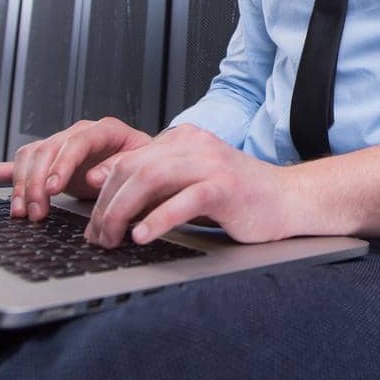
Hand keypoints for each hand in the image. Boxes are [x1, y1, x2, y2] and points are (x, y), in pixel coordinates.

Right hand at [0, 117, 153, 220]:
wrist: (145, 162)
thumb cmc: (146, 163)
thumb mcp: (145, 164)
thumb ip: (121, 168)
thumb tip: (95, 177)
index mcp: (104, 130)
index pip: (77, 142)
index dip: (63, 164)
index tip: (54, 188)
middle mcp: (76, 133)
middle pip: (46, 151)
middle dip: (37, 184)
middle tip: (36, 212)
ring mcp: (57, 146)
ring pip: (29, 158)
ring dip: (20, 186)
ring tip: (21, 212)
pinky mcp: (45, 163)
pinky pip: (13, 163)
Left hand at [84, 124, 298, 247]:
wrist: (288, 199)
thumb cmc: (240, 197)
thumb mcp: (191, 183)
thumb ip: (157, 183)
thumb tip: (108, 194)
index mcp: (184, 140)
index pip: (129, 159)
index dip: (103, 190)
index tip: (91, 221)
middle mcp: (195, 145)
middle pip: (134, 168)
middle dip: (108, 206)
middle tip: (99, 237)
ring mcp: (212, 164)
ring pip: (151, 179)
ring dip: (123, 212)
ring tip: (114, 239)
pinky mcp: (226, 187)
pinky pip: (184, 200)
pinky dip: (158, 219)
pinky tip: (143, 236)